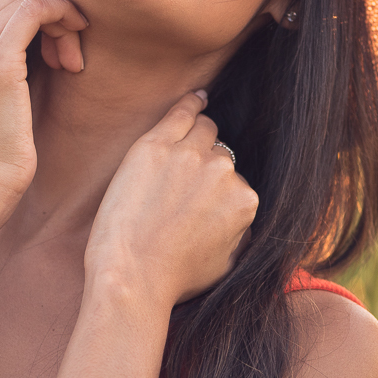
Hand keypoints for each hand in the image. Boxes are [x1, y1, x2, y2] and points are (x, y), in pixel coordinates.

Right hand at [0, 0, 87, 207]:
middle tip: (72, 48)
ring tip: (72, 60)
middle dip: (52, 6)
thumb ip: (10, 53)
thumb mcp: (3, 92)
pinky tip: (72, 50)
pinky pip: (34, 8)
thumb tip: (41, 20)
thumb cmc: (4, 148)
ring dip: (62, 18)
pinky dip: (61, 18)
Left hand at [84, 92, 257, 306]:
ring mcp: (190, 155)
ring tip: (184, 143)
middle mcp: (224, 173)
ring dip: (196, 137)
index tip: (196, 201)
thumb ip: (242, 232)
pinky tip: (195, 99)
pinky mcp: (156, 144)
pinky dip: (190, 103)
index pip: (236, 180)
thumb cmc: (173, 278)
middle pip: (221, 154)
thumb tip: (242, 215)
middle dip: (205, 167)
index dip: (214, 191)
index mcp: (245, 200)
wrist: (131, 276)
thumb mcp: (226, 263)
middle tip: (180, 185)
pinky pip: (181, 112)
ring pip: (204, 130)